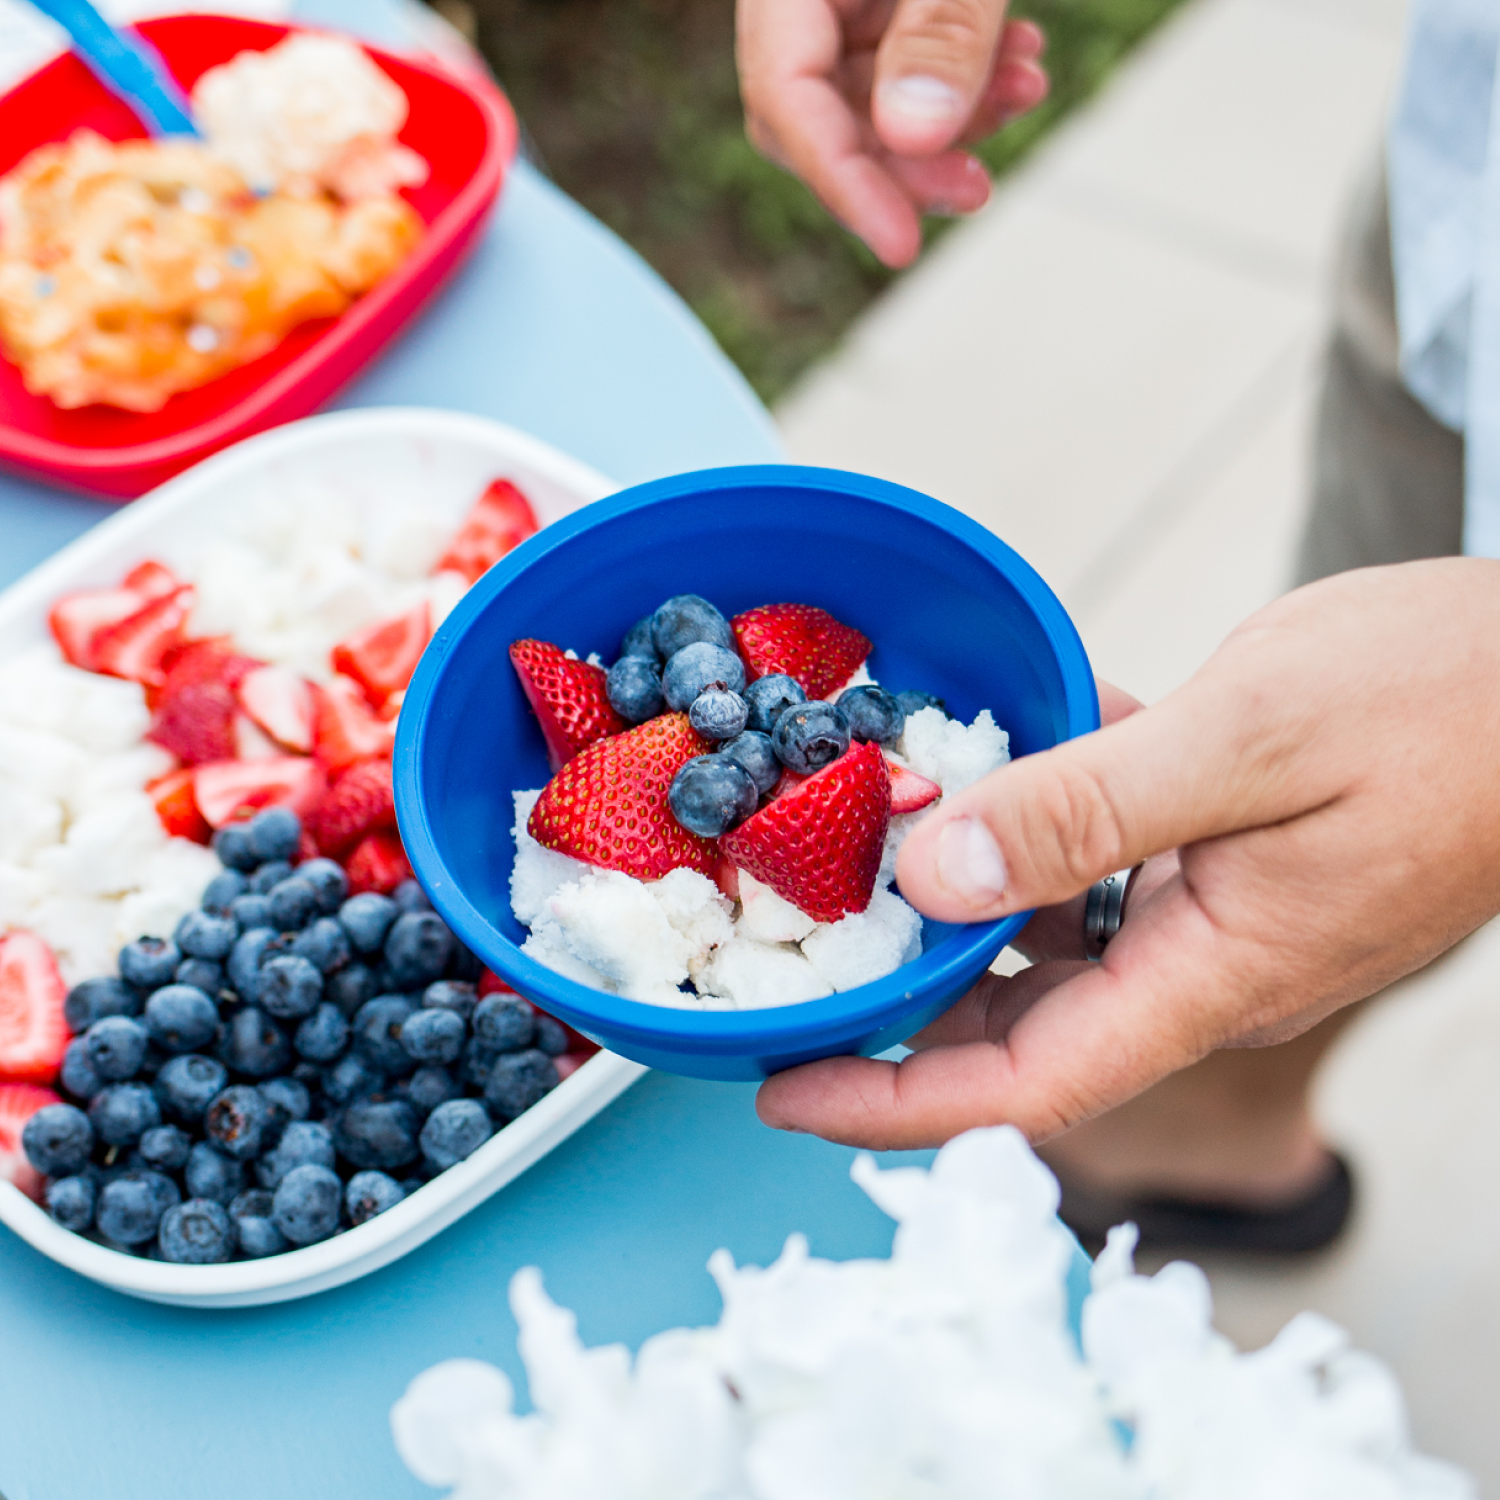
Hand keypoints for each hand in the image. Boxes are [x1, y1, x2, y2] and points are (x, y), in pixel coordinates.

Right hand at [736, 0, 1048, 266]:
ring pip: (867, 98)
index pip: (783, 96)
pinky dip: (961, 79)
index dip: (842, 180)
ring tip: (1023, 93)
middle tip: (974, 186)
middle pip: (817, 115)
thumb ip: (938, 33)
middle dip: (904, 164)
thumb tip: (912, 139)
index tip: (900, 244)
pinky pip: (901, 60)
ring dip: (952, 120)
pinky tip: (1017, 67)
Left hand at [758, 559, 1499, 1147]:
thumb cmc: (1447, 701)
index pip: (1026, 1086)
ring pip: (1048, 937)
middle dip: (898, 1002)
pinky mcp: (1223, 855)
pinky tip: (994, 755)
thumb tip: (933, 875)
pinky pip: (1098, 859)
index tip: (783, 1090)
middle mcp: (1203, 963)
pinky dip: (1032, 820)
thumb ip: (1089, 812)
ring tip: (851, 850)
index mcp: (1214, 972)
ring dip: (954, 900)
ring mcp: (1216, 911)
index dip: (894, 1102)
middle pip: (1018, 1019)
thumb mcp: (1252, 738)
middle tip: (787, 957)